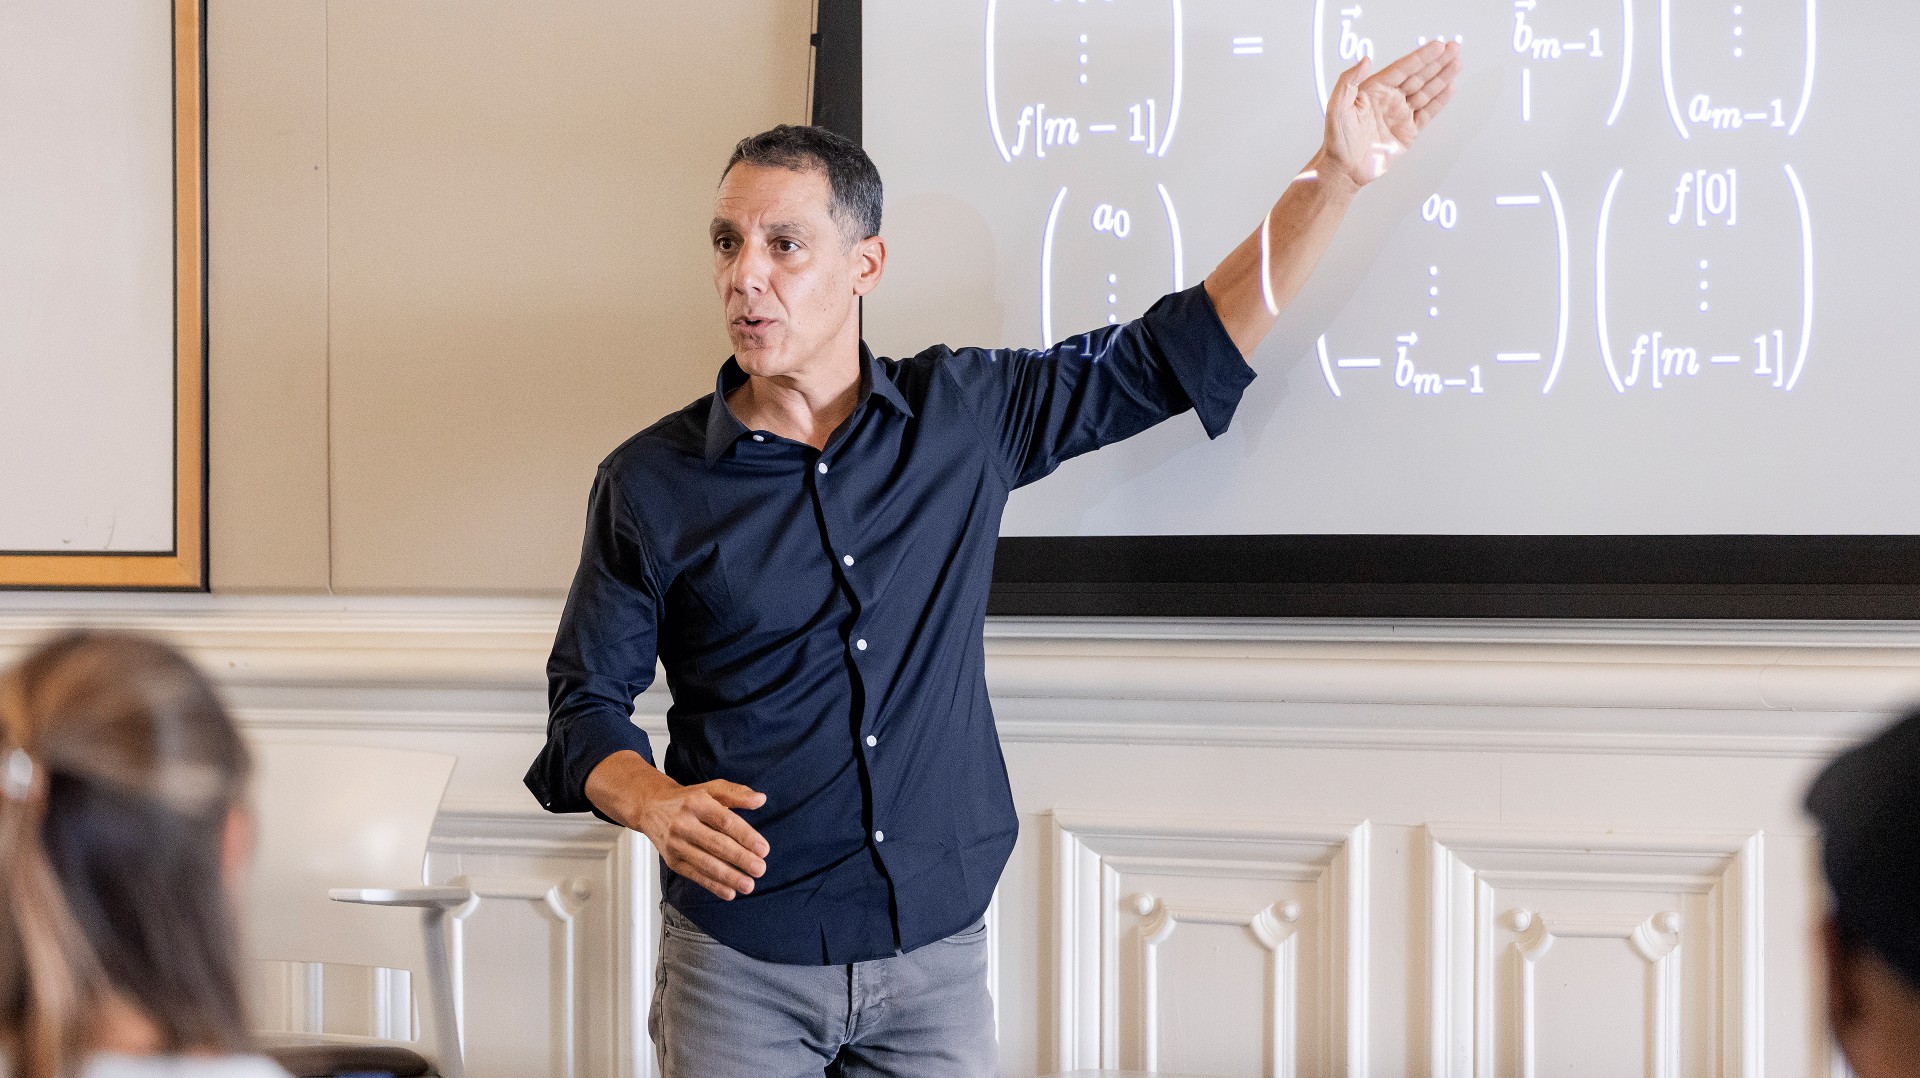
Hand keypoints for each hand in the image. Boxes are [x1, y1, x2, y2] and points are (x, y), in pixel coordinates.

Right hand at [585, 751, 769, 899]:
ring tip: (748, 884)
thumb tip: (761, 799)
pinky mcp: (672, 860)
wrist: (650, 807)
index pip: (725, 821)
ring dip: (729, 877)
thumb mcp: (712, 789)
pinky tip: (730, 892)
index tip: (763, 849)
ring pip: (706, 863)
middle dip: (740, 859)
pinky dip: (713, 885)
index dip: (746, 836)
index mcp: (697, 803)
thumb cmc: (687, 799)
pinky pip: (695, 875)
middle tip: (759, 869)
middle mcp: (684, 823)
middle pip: (716, 844)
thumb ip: (737, 793)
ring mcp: (676, 844)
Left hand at [1319, 40, 1460, 188]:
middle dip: (1437, 62)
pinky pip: (1428, 112)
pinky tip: (1450, 87)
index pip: (1402, 69)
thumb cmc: (1337, 141)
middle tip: (1453, 48)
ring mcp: (1400, 114)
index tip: (1437, 46)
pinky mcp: (1408, 131)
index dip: (1420, 57)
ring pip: (1426, 92)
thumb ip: (1348, 82)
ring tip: (1457, 62)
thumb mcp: (1337, 108)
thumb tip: (1365, 60)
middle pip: (1418, 76)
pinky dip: (1440, 101)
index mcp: (1374, 90)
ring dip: (1442, 77)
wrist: (1345, 170)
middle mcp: (1390, 99)